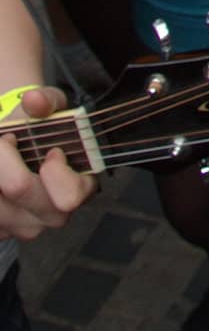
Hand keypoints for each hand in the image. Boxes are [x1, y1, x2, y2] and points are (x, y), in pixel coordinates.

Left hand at [0, 87, 96, 240]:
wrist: (22, 146)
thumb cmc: (41, 131)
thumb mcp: (51, 110)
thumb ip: (47, 101)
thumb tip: (34, 100)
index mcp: (79, 188)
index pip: (69, 196)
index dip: (55, 170)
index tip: (50, 150)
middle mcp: (52, 214)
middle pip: (19, 188)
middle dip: (6, 155)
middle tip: (8, 140)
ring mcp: (23, 227)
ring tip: (1, 152)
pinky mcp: (1, 230)